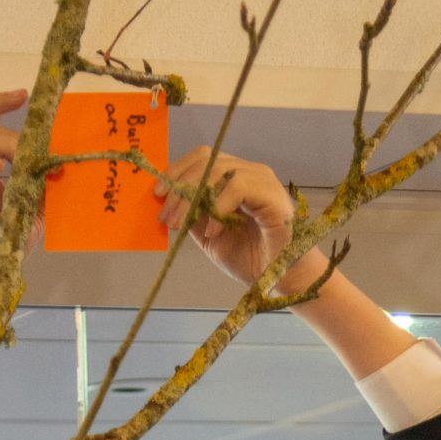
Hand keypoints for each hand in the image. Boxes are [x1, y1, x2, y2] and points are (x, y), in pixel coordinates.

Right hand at [0, 88, 36, 325]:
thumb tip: (62, 163)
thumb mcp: (34, 213)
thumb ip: (45, 187)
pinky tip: (0, 169)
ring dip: (0, 143)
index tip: (24, 95)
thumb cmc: (3, 251)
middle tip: (34, 141)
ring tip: (22, 159)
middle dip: (10, 129)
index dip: (2, 105)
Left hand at [156, 147, 325, 297]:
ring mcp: (263, 182)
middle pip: (208, 160)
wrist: (282, 281)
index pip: (203, 159)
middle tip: (166, 216)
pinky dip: (219, 208)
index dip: (177, 172)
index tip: (158, 195)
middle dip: (180, 187)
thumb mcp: (210, 238)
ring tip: (181, 224)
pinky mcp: (272, 196)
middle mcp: (250, 173)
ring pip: (220, 171)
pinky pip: (238, 187)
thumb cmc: (252, 260)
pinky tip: (213, 231)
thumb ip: (193, 218)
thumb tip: (169, 204)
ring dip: (193, 198)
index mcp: (235, 179)